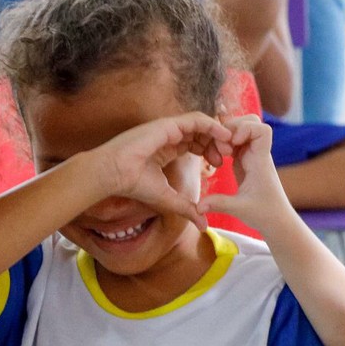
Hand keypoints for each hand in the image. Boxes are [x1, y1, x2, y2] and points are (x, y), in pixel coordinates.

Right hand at [96, 111, 231, 229]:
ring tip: (228, 147)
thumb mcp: (169, 199)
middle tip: (228, 155)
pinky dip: (212, 125)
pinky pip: (196, 119)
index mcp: (168, 149)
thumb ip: (187, 209)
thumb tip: (204, 225)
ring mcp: (169, 128)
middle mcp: (169, 136)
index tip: (219, 165)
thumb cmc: (135, 185)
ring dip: (217, 134)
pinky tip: (222, 135)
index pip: (195, 144)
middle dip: (216, 143)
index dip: (209, 152)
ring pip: (201, 124)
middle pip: (201, 133)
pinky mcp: (169, 124)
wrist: (116, 174)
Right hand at [198, 115, 288, 229]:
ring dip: (226, 135)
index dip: (246, 129)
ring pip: (241, 129)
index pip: (262, 130)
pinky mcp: (245, 160)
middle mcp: (257, 154)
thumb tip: (197, 207)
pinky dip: (224, 144)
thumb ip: (218, 204)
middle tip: (221, 146)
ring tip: (217, 153)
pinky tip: (217, 157)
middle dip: (232, 127)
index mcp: (260, 161)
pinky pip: (234, 142)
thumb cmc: (264, 214)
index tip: (232, 143)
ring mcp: (251, 155)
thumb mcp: (239, 209)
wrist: (276, 220)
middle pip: (251, 121)